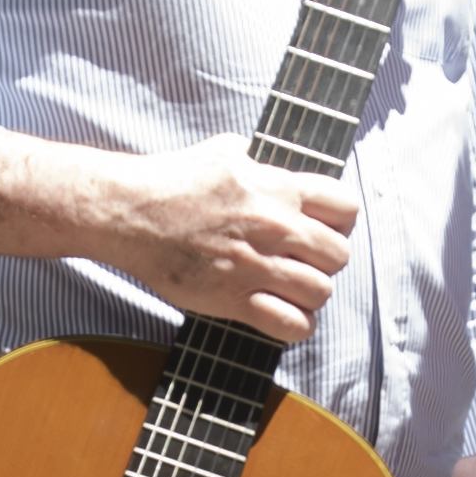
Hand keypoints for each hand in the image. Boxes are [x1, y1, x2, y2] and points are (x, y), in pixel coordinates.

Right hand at [90, 146, 357, 341]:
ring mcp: (256, 264)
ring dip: (309, 295)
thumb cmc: (171, 180)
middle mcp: (275, 226)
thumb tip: (272, 166)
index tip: (322, 229)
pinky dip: (294, 325)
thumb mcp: (224, 151)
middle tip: (301, 263)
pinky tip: (279, 314)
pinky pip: (292, 324)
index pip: (346, 207)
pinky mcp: (234, 298)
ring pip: (320, 292)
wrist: (129, 212)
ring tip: (289, 291)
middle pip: (339, 255)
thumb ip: (260, 162)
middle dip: (325, 262)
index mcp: (277, 187)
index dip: (339, 222)